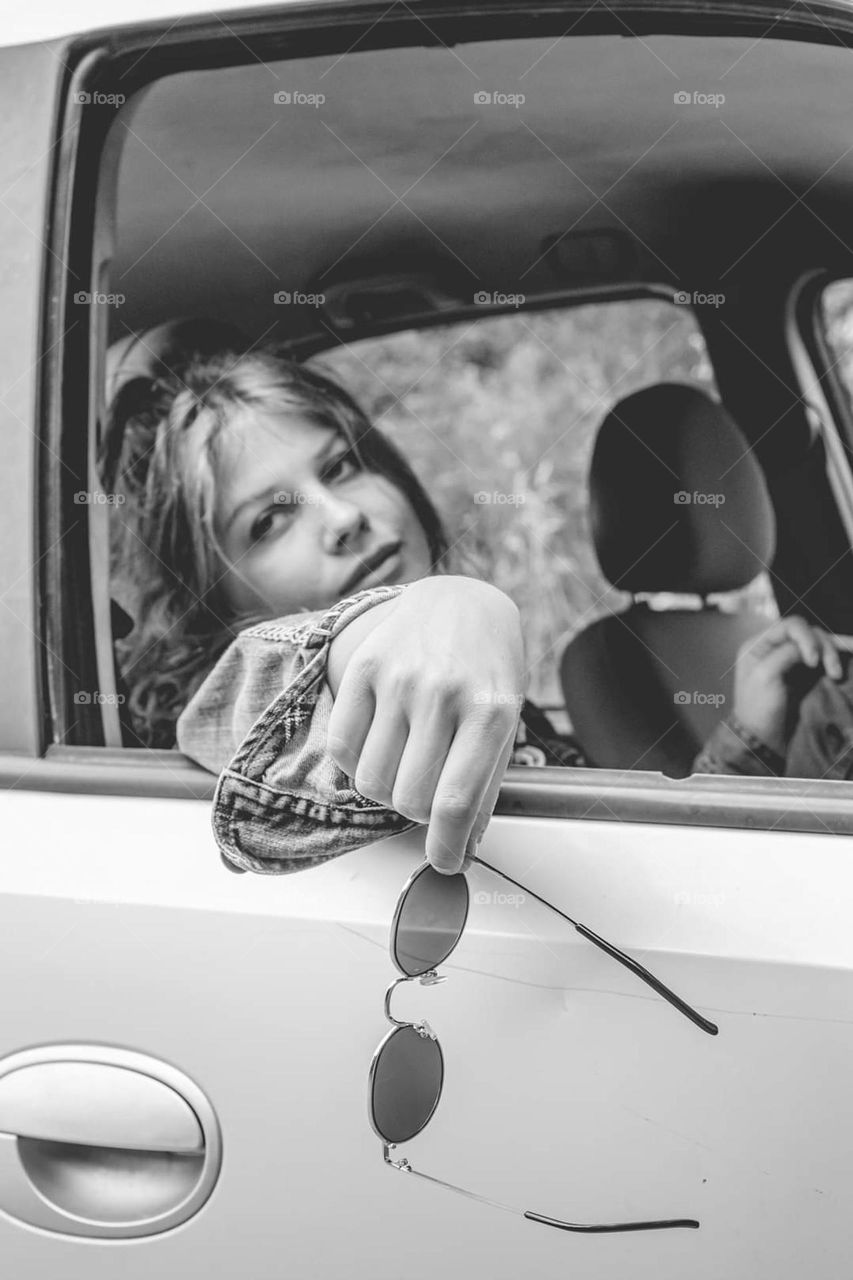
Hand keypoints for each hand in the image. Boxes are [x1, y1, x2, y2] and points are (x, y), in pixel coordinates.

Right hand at [325, 576, 524, 874]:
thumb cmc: (487, 670)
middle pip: (409, 798)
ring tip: (407, 767)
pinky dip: (357, 766)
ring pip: (372, 780)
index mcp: (490, 710)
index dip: (447, 847)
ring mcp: (398, 678)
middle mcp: (442, 692)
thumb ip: (485, 787)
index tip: (446, 863)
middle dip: (419, 814)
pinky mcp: (363, 668)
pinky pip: (341, 747)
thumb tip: (464, 848)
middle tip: (430, 795)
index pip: (455, 801)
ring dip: (388, 791)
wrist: (460, 603)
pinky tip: (380, 749)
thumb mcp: (504, 724)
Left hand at [732, 616, 842, 755]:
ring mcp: (793, 661)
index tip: (813, 662)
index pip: (791, 626)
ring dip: (834, 655)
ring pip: (821, 645)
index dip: (807, 638)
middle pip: (810, 634)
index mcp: (759, 645)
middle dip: (825, 649)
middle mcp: (776, 648)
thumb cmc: (758, 709)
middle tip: (834, 673)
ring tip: (837, 675)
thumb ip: (786, 654)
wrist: (764, 741)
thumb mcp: (766, 677)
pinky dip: (839, 656)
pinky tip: (852, 650)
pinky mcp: (806, 676)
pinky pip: (825, 659)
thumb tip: (809, 646)